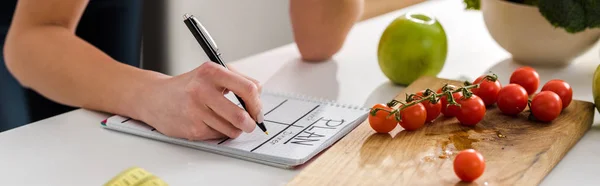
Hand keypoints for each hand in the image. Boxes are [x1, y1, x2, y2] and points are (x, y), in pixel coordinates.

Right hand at [134, 62, 262, 140]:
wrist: (154, 98)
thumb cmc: (187, 86)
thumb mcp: (211, 73)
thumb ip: (237, 80)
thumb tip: (259, 97)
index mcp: (211, 72)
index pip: (248, 88)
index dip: (257, 103)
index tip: (258, 110)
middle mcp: (202, 90)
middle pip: (241, 116)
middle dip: (250, 124)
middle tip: (250, 124)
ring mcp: (196, 111)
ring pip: (232, 129)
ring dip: (234, 129)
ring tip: (226, 121)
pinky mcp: (192, 129)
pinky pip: (218, 136)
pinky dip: (219, 133)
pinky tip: (209, 123)